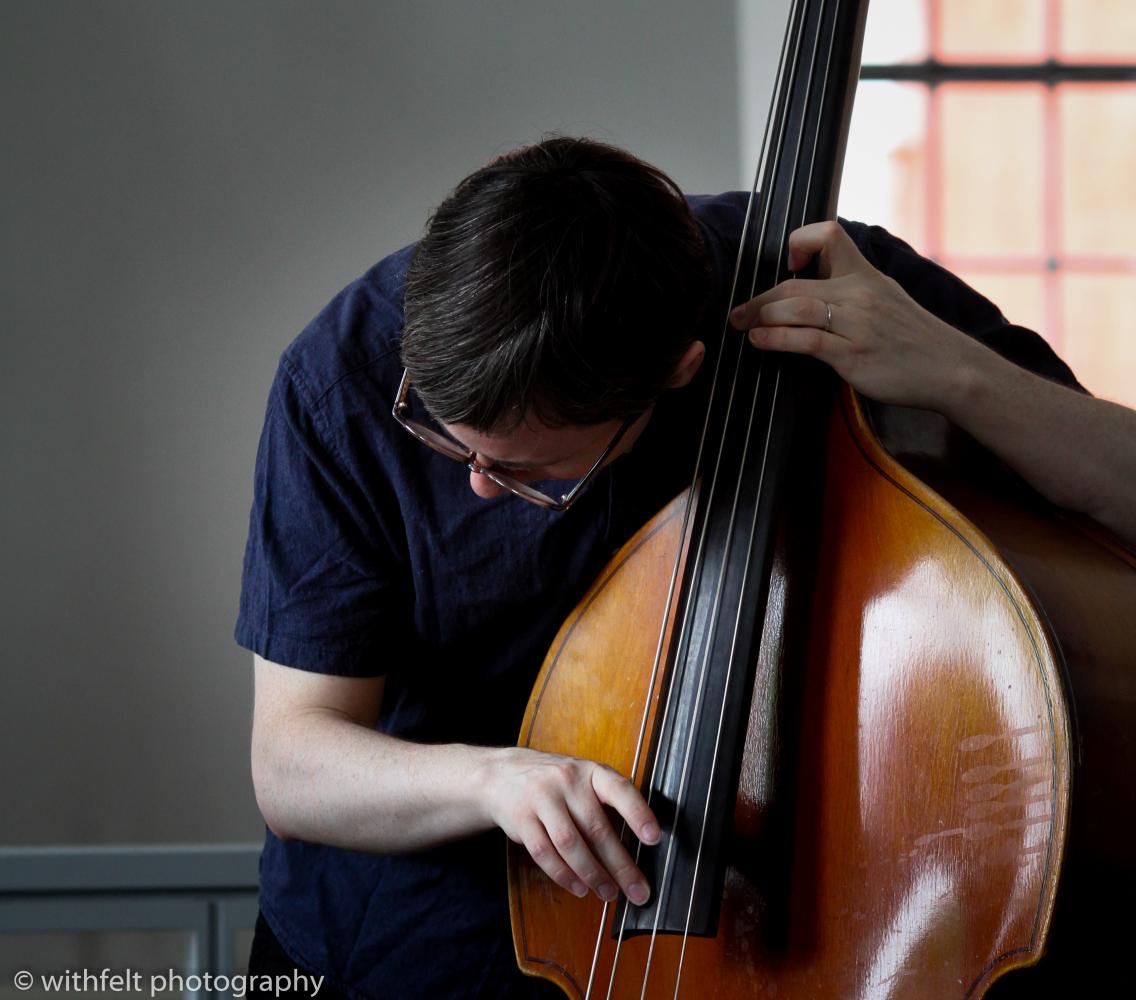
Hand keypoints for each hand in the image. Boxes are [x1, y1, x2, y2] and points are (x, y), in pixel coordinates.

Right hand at [484, 747, 659, 905]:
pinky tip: (579, 887)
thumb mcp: (582, 780)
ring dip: (592, 874)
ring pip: (570, 844)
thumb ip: (606, 804)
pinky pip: (545, 853)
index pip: (619, 790)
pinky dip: (564, 876)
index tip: (654, 838)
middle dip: (620, 865)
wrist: (502, 775)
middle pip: (596, 828)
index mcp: (590, 771)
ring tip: (609, 894)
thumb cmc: (555, 783)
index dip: (638, 813)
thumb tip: (637, 847)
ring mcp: (542, 799)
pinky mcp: (522, 819)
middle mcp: (567, 781)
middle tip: (638, 891)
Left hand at [728, 221, 992, 411]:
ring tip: (743, 325)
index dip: (801, 241)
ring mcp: (856, 324)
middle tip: (739, 312)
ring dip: (761, 316)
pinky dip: (775, 338)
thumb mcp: (886, 301)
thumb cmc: (914, 340)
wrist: (950, 369)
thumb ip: (852, 293)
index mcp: (866, 275)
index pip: (830, 234)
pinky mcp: (853, 354)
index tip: (790, 263)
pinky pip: (805, 340)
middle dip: (760, 299)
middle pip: (794, 284)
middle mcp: (859, 293)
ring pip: (796, 308)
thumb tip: (810, 296)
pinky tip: (759, 341)